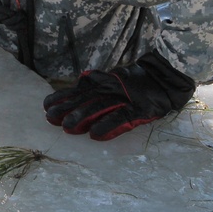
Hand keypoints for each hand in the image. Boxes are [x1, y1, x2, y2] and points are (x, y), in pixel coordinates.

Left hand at [43, 51, 194, 140]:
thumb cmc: (138, 82)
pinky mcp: (138, 109)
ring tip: (67, 127)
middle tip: (50, 118)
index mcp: (104, 83)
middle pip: (84, 99)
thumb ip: (98, 83)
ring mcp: (124, 99)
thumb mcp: (115, 80)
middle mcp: (110, 89)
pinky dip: (107, 126)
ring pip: (99, 107)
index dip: (62, 97)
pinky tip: (95, 135)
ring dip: (81, 117)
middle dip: (66, 108)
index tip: (46, 106)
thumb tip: (78, 84)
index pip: (79, 90)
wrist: (166, 76)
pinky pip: (120, 117)